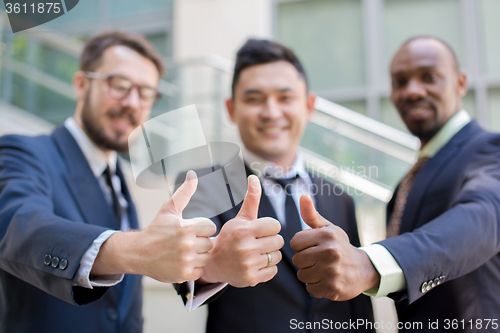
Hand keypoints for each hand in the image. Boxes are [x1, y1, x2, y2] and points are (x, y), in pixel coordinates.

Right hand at [92, 170, 216, 282]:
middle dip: (200, 243)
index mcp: (186, 228)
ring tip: (184, 252)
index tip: (192, 230)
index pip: (211, 228)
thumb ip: (184, 192)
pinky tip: (182, 262)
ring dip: (198, 256)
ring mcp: (186, 261)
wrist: (138, 252)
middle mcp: (187, 245)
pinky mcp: (184, 274)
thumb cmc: (156, 229)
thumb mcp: (169, 209)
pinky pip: (200, 271)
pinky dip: (193, 268)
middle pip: (209, 244)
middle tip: (186, 242)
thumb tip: (192, 173)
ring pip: (206, 258)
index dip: (202, 229)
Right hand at [200, 175, 283, 286]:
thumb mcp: (240, 218)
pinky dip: (268, 268)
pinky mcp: (251, 279)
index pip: (275, 225)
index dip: (269, 227)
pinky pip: (273, 271)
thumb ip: (251, 199)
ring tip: (257, 253)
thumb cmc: (230, 236)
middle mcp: (246, 248)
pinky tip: (256, 264)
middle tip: (258, 242)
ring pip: (277, 256)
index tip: (259, 230)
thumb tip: (254, 177)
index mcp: (244, 230)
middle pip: (279, 241)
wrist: (214, 263)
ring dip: (270, 254)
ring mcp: (248, 265)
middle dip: (271, 240)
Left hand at [290, 194, 379, 300]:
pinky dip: (316, 287)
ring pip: (302, 275)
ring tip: (322, 270)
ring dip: (309, 274)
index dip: (301, 246)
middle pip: (297, 260)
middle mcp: (330, 252)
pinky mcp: (333, 288)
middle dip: (304, 261)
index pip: (295, 242)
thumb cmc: (339, 246)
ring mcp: (332, 271)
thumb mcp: (328, 228)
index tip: (312, 246)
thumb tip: (302, 195)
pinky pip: (310, 289)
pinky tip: (326, 280)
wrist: (363, 269)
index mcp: (327, 235)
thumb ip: (311, 214)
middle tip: (318, 260)